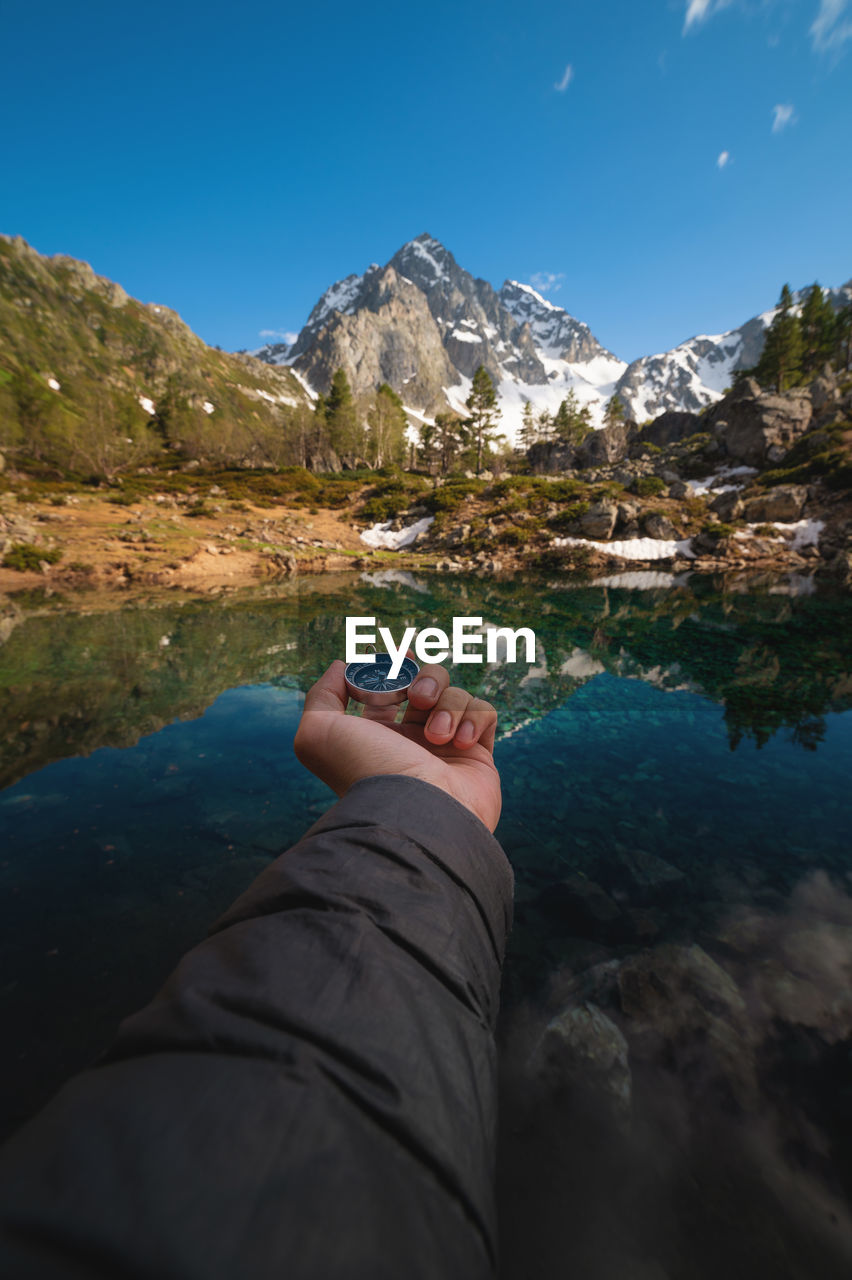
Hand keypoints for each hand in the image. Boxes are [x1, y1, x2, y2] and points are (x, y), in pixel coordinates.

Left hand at [294, 660, 501, 831]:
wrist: (417, 813)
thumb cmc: (367, 771)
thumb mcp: (320, 732)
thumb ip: (322, 694)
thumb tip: (341, 667)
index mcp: (378, 735)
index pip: (388, 691)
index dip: (393, 669)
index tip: (398, 657)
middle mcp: (413, 740)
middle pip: (427, 683)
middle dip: (425, 678)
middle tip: (418, 697)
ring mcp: (447, 748)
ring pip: (455, 695)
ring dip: (448, 705)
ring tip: (437, 736)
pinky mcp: (478, 755)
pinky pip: (484, 712)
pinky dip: (473, 718)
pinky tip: (460, 742)